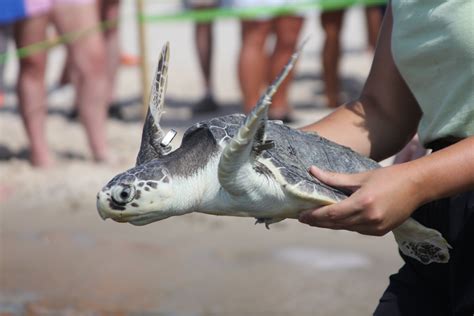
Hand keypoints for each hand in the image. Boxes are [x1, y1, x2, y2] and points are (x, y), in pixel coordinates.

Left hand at [298, 165, 422, 235]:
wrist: (417, 186)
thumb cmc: (389, 177)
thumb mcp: (360, 176)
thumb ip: (334, 178)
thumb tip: (312, 171)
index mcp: (362, 203)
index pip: (331, 214)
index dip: (314, 216)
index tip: (300, 216)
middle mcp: (369, 219)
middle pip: (335, 224)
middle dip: (318, 222)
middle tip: (303, 218)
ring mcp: (376, 228)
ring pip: (345, 228)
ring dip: (330, 224)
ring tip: (316, 218)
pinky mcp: (381, 232)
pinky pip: (356, 229)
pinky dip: (346, 224)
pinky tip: (337, 219)